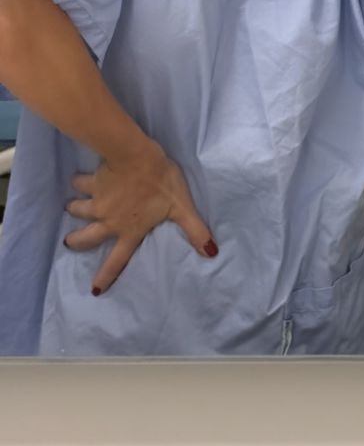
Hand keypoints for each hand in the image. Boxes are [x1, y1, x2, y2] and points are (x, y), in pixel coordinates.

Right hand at [63, 146, 216, 293]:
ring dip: (74, 209)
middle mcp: (110, 220)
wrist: (135, 155)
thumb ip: (194, 230)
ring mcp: (98, 202)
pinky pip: (80, 184)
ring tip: (70, 207)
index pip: (117, 259)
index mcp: (130, 230)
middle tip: (68, 241)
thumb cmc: (160, 182)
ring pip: (79, 210)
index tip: (94, 290)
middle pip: (87, 237)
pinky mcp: (93, 182)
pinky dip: (78, 183)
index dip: (106, 276)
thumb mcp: (181, 207)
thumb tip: (211, 253)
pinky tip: (76, 180)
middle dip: (76, 241)